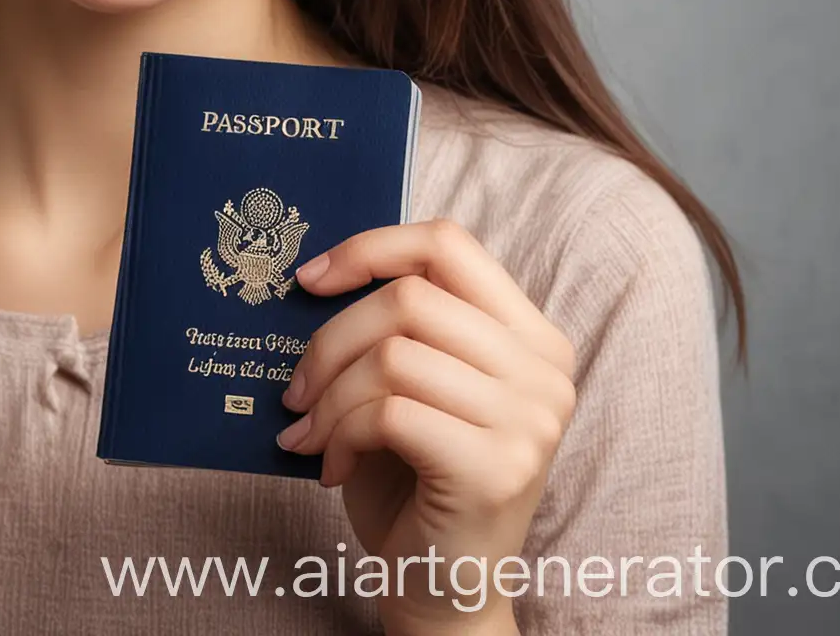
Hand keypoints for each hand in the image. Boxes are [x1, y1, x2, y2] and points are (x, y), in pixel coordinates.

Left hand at [275, 219, 576, 634]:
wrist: (446, 595)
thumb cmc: (415, 480)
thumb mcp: (417, 385)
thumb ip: (396, 326)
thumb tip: (314, 273)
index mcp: (531, 334)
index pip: (447, 244)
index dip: (370, 249)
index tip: (310, 279)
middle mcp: (543, 370)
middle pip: (409, 299)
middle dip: (331, 339)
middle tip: (296, 388)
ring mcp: (528, 420)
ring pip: (393, 356)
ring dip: (330, 395)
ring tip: (308, 431)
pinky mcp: (495, 468)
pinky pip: (388, 413)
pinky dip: (340, 436)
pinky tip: (331, 468)